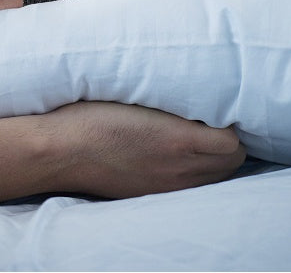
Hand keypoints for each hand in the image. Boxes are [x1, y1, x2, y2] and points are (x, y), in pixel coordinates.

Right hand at [37, 101, 245, 197]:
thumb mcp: (132, 97)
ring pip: (214, 178)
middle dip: (226, 141)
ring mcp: (166, 186)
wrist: (60, 151)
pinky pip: (191, 188)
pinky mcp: (151, 195)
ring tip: (194, 138)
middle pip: (230, 162)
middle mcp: (178, 169)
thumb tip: (192, 100)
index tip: (212, 106)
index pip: (230, 141)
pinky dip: (194, 173)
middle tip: (208, 120)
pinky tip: (174, 156)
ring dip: (213, 159)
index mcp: (176, 140)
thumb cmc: (89, 116)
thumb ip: (168, 101)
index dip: (227, 121)